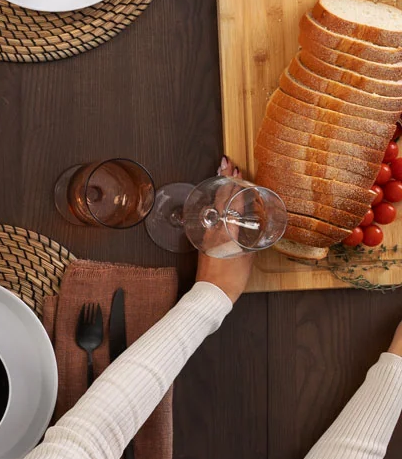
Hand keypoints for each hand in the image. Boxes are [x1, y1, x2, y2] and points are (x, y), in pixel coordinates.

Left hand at [198, 154, 256, 300]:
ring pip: (215, 207)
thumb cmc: (231, 279)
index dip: (234, 187)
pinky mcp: (205, 241)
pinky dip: (220, 205)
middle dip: (225, 181)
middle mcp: (214, 230)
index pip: (230, 203)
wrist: (212, 294)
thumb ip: (250, 242)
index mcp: (226, 232)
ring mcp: (208, 235)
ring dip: (222, 191)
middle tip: (227, 164)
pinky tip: (224, 202)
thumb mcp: (247, 259)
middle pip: (219, 200)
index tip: (237, 172)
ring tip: (226, 175)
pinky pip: (214, 217)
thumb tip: (254, 232)